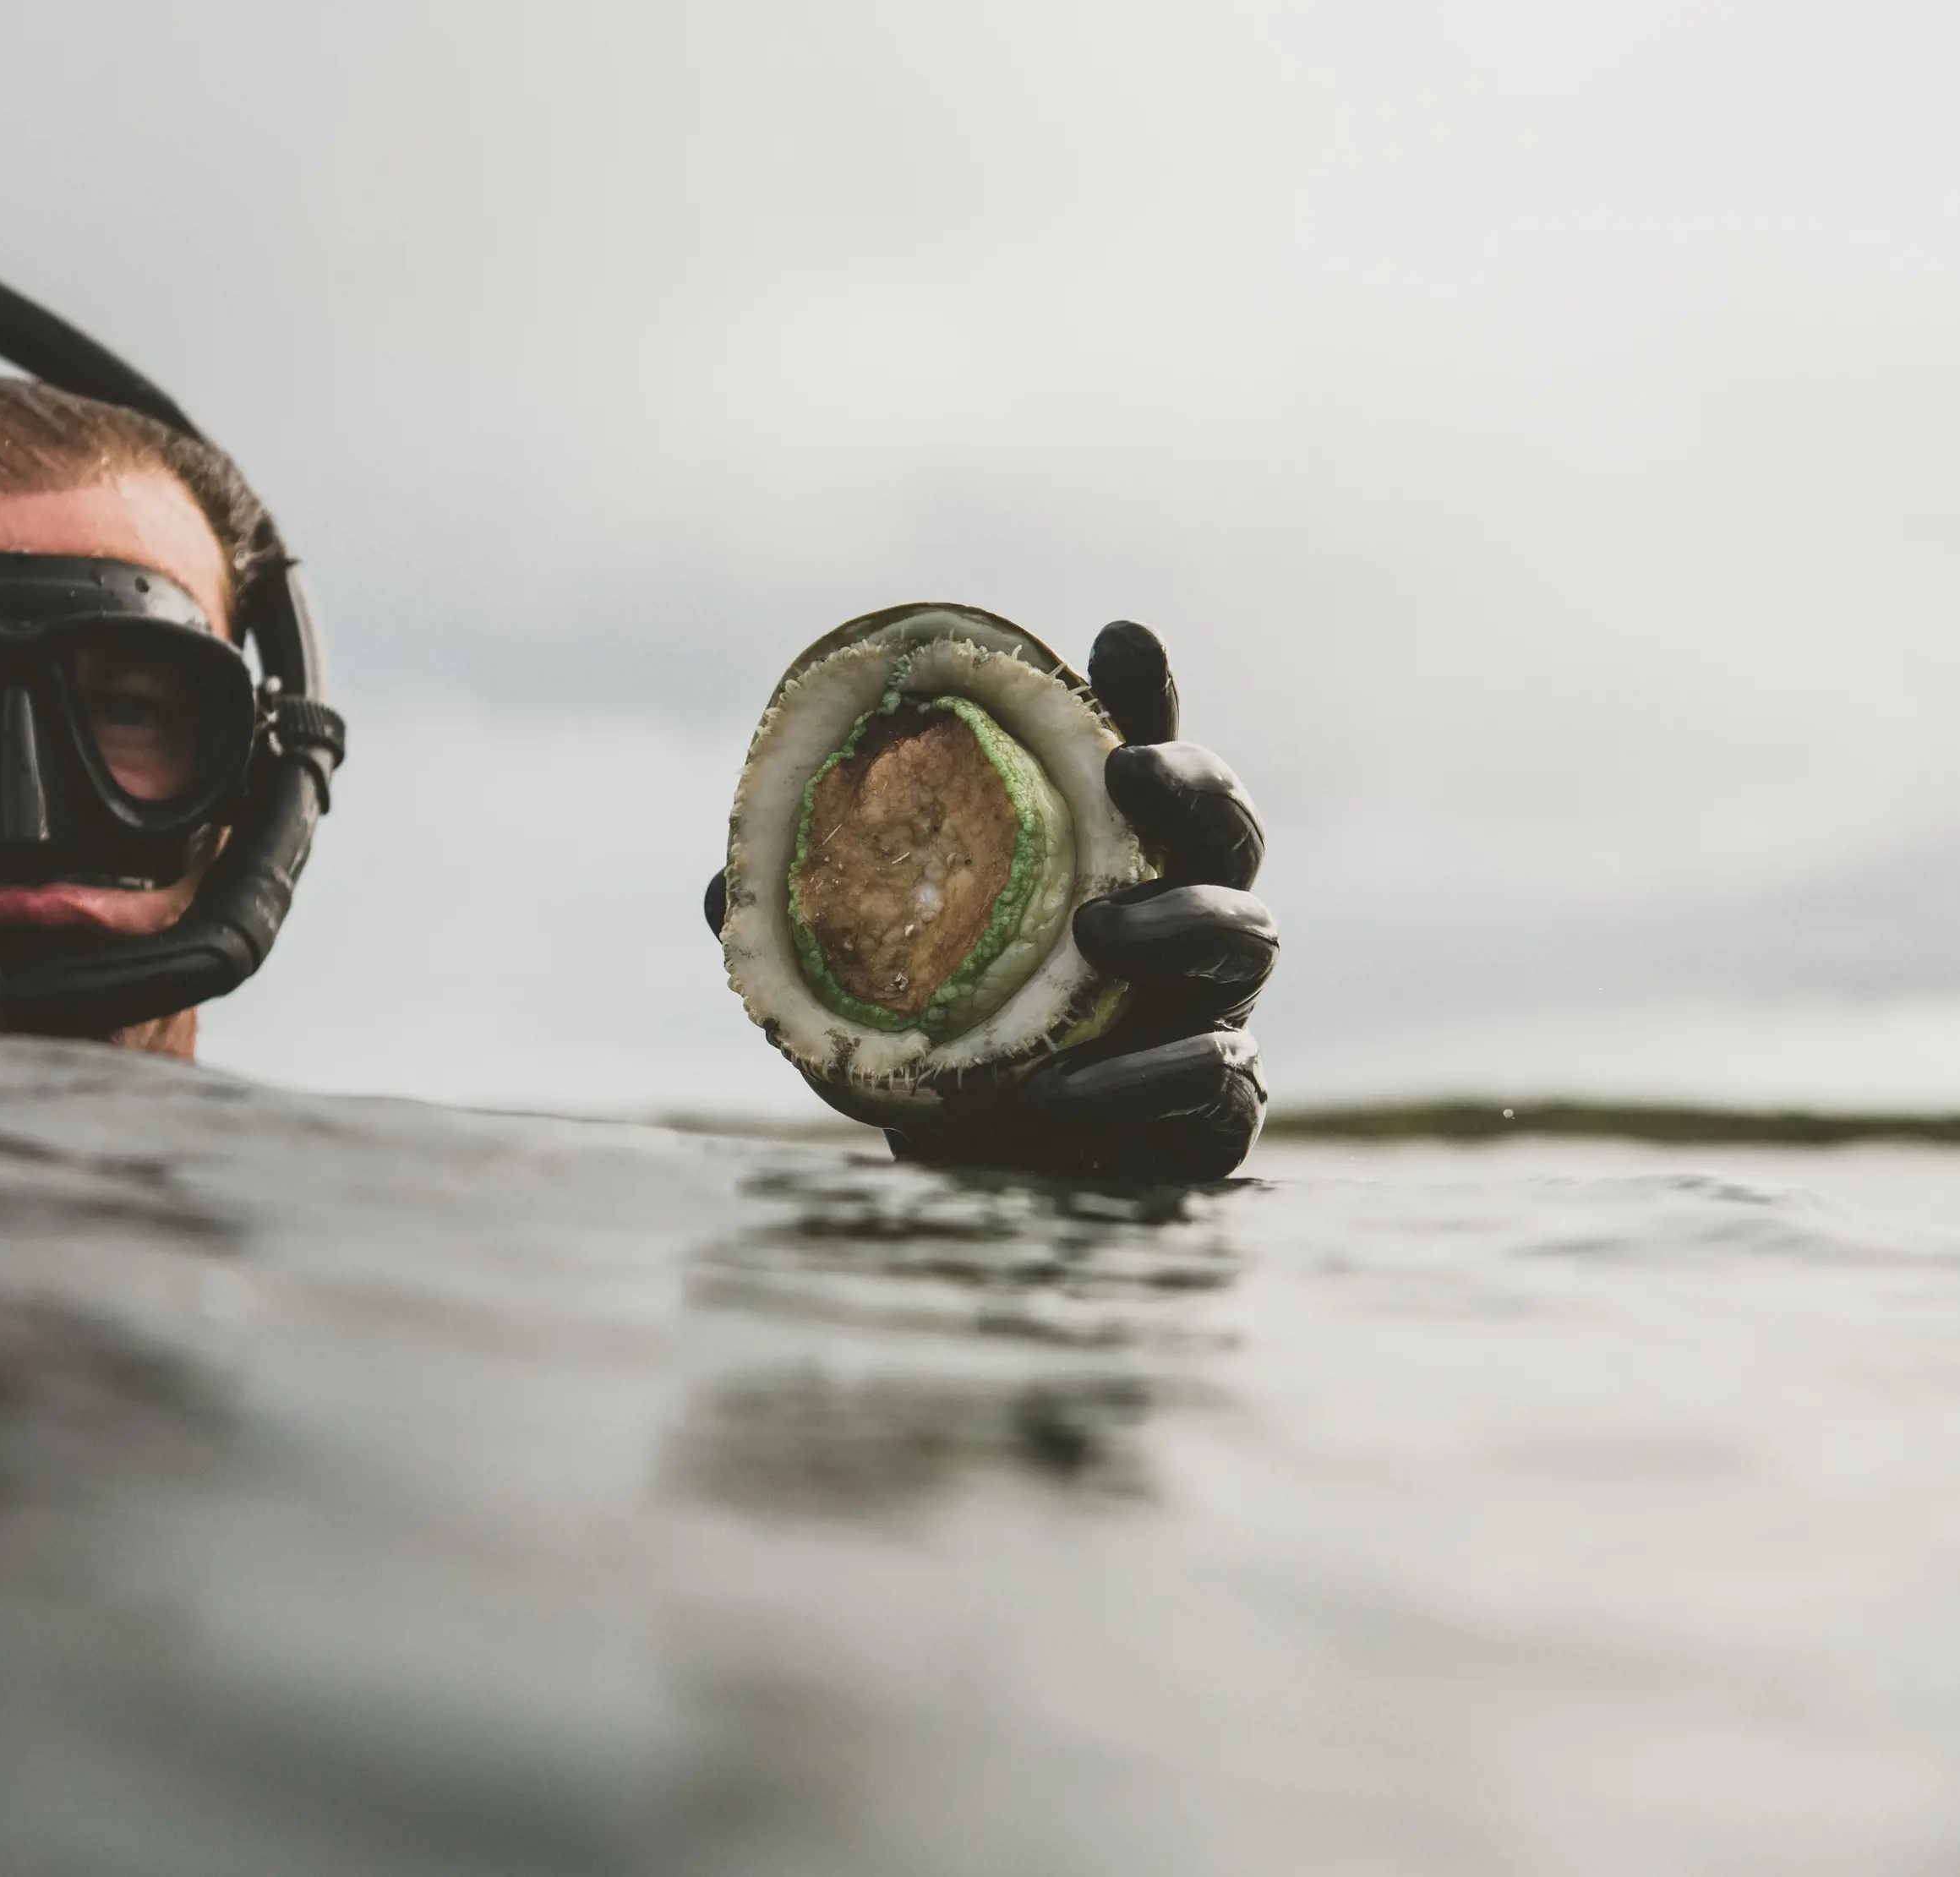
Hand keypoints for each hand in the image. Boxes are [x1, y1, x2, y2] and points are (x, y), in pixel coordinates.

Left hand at [705, 621, 1276, 1180]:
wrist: (998, 1199)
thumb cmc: (953, 1068)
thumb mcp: (878, 997)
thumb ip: (822, 937)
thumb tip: (723, 888)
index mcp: (1106, 866)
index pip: (1137, 759)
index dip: (1142, 694)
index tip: (1115, 638)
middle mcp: (1179, 917)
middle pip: (1226, 825)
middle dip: (1190, 783)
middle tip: (1127, 773)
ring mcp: (1214, 1006)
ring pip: (1245, 934)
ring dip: (1176, 924)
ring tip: (1096, 934)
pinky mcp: (1220, 1102)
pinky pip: (1215, 1073)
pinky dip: (1140, 1078)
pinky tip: (1064, 1089)